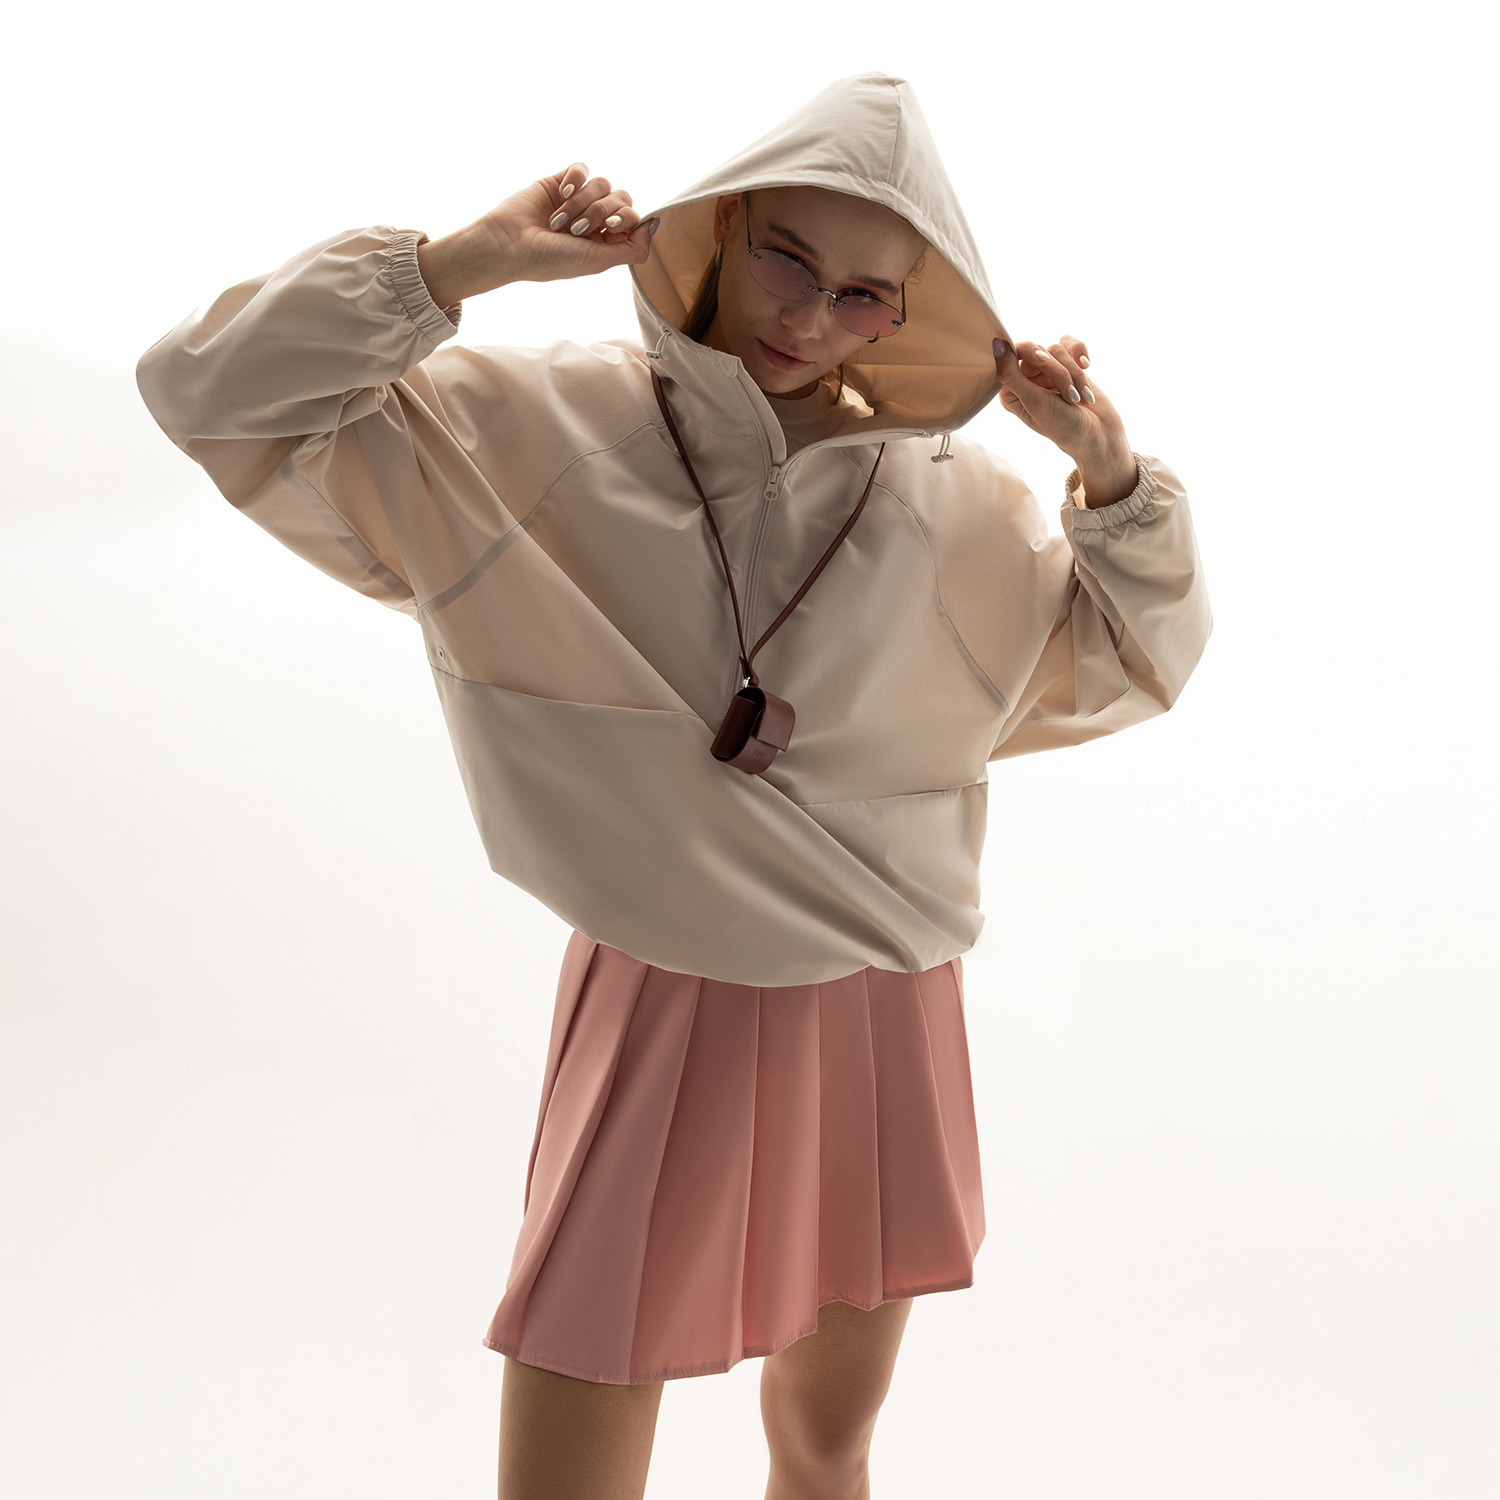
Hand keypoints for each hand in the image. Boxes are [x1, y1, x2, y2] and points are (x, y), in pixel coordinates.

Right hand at [475, 162, 655, 284]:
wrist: (510, 245)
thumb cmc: (550, 260)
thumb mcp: (599, 262)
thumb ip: (633, 248)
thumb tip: (655, 224)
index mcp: (605, 242)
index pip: (633, 218)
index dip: (625, 220)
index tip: (608, 230)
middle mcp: (594, 220)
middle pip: (621, 198)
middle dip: (601, 212)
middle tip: (578, 229)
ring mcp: (577, 200)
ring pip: (602, 183)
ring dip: (583, 202)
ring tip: (560, 220)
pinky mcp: (560, 182)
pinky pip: (582, 168)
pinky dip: (576, 179)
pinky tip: (563, 193)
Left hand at [993, 335, 1137, 507]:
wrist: (1098, 435)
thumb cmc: (1062, 426)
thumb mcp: (1034, 402)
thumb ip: (1011, 375)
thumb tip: (996, 344)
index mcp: (1010, 390)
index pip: (1013, 354)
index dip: (1032, 354)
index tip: (1044, 362)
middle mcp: (1025, 379)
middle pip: (1037, 350)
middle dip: (1058, 371)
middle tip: (1069, 395)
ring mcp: (1047, 372)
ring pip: (1057, 350)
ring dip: (1074, 374)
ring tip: (1079, 398)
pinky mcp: (1067, 365)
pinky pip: (1070, 344)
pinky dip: (1080, 354)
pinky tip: (1087, 366)